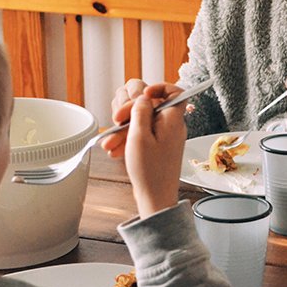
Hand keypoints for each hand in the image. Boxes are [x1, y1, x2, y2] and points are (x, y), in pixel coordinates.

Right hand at [124, 92, 186, 217]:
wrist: (155, 198)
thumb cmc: (150, 171)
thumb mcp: (139, 137)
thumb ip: (141, 112)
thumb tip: (143, 97)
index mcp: (173, 120)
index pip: (176, 92)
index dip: (159, 88)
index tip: (143, 95)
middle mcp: (171, 126)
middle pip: (151, 105)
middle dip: (129, 111)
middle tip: (116, 120)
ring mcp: (164, 136)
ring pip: (142, 120)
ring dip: (124, 128)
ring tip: (110, 143)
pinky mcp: (156, 145)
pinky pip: (141, 134)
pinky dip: (128, 139)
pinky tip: (116, 149)